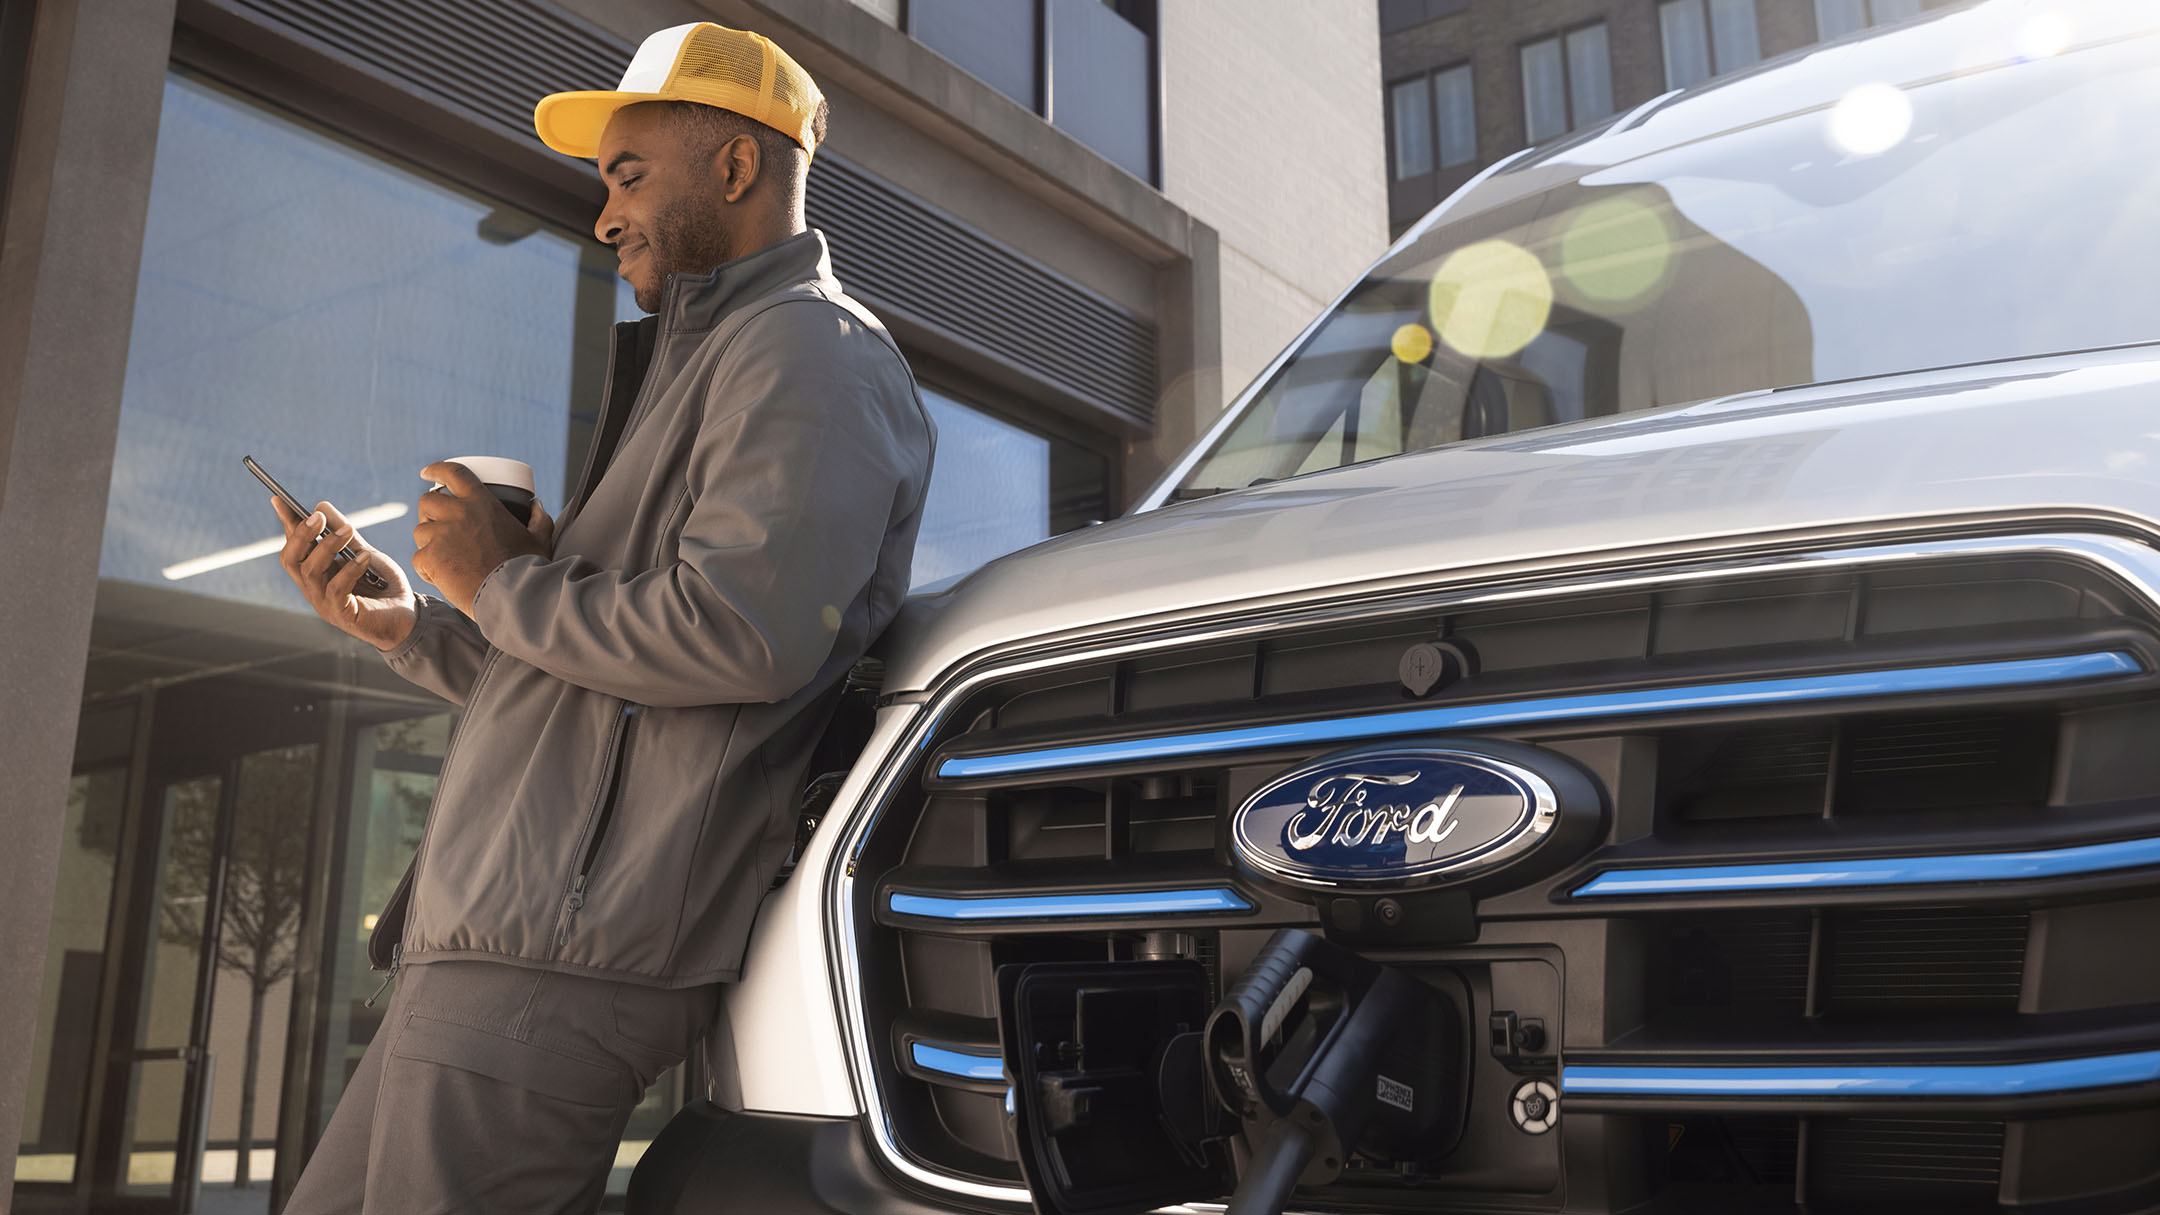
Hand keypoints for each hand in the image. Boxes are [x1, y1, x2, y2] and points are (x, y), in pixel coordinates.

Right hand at [274, 496, 418, 651]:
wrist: (408, 616)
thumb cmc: (383, 586)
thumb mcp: (364, 552)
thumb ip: (344, 534)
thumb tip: (320, 507)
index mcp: (315, 572)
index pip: (293, 546)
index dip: (286, 524)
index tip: (279, 499)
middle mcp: (313, 588)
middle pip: (291, 559)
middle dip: (301, 535)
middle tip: (317, 517)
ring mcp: (324, 603)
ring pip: (310, 571)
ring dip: (327, 547)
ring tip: (348, 530)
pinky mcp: (341, 615)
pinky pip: (335, 589)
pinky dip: (349, 569)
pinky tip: (365, 557)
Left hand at [411, 460, 554, 615]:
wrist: (511, 596)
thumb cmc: (526, 568)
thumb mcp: (539, 539)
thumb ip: (539, 519)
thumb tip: (536, 505)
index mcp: (481, 503)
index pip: (453, 473)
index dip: (436, 469)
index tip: (427, 473)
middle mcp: (458, 513)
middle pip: (427, 501)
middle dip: (428, 510)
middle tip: (436, 523)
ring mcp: (441, 535)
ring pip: (420, 531)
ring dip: (428, 542)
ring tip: (444, 557)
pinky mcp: (430, 557)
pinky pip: (418, 558)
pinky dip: (426, 568)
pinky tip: (441, 577)